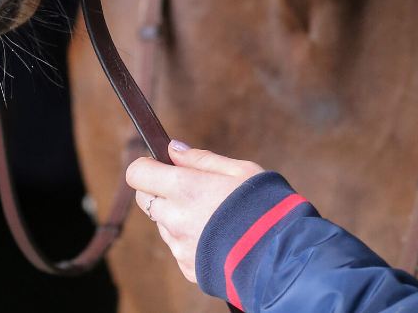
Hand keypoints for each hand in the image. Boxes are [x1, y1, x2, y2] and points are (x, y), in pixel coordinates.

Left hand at [125, 141, 263, 282]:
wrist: (279, 256)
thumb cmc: (263, 206)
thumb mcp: (239, 170)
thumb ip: (201, 159)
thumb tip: (173, 149)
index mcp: (185, 189)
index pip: (137, 173)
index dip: (146, 166)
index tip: (160, 164)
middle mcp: (175, 219)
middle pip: (144, 199)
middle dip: (158, 189)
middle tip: (187, 186)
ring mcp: (179, 247)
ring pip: (162, 224)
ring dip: (175, 215)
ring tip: (210, 214)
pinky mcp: (188, 268)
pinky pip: (178, 247)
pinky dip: (188, 238)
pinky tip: (215, 235)